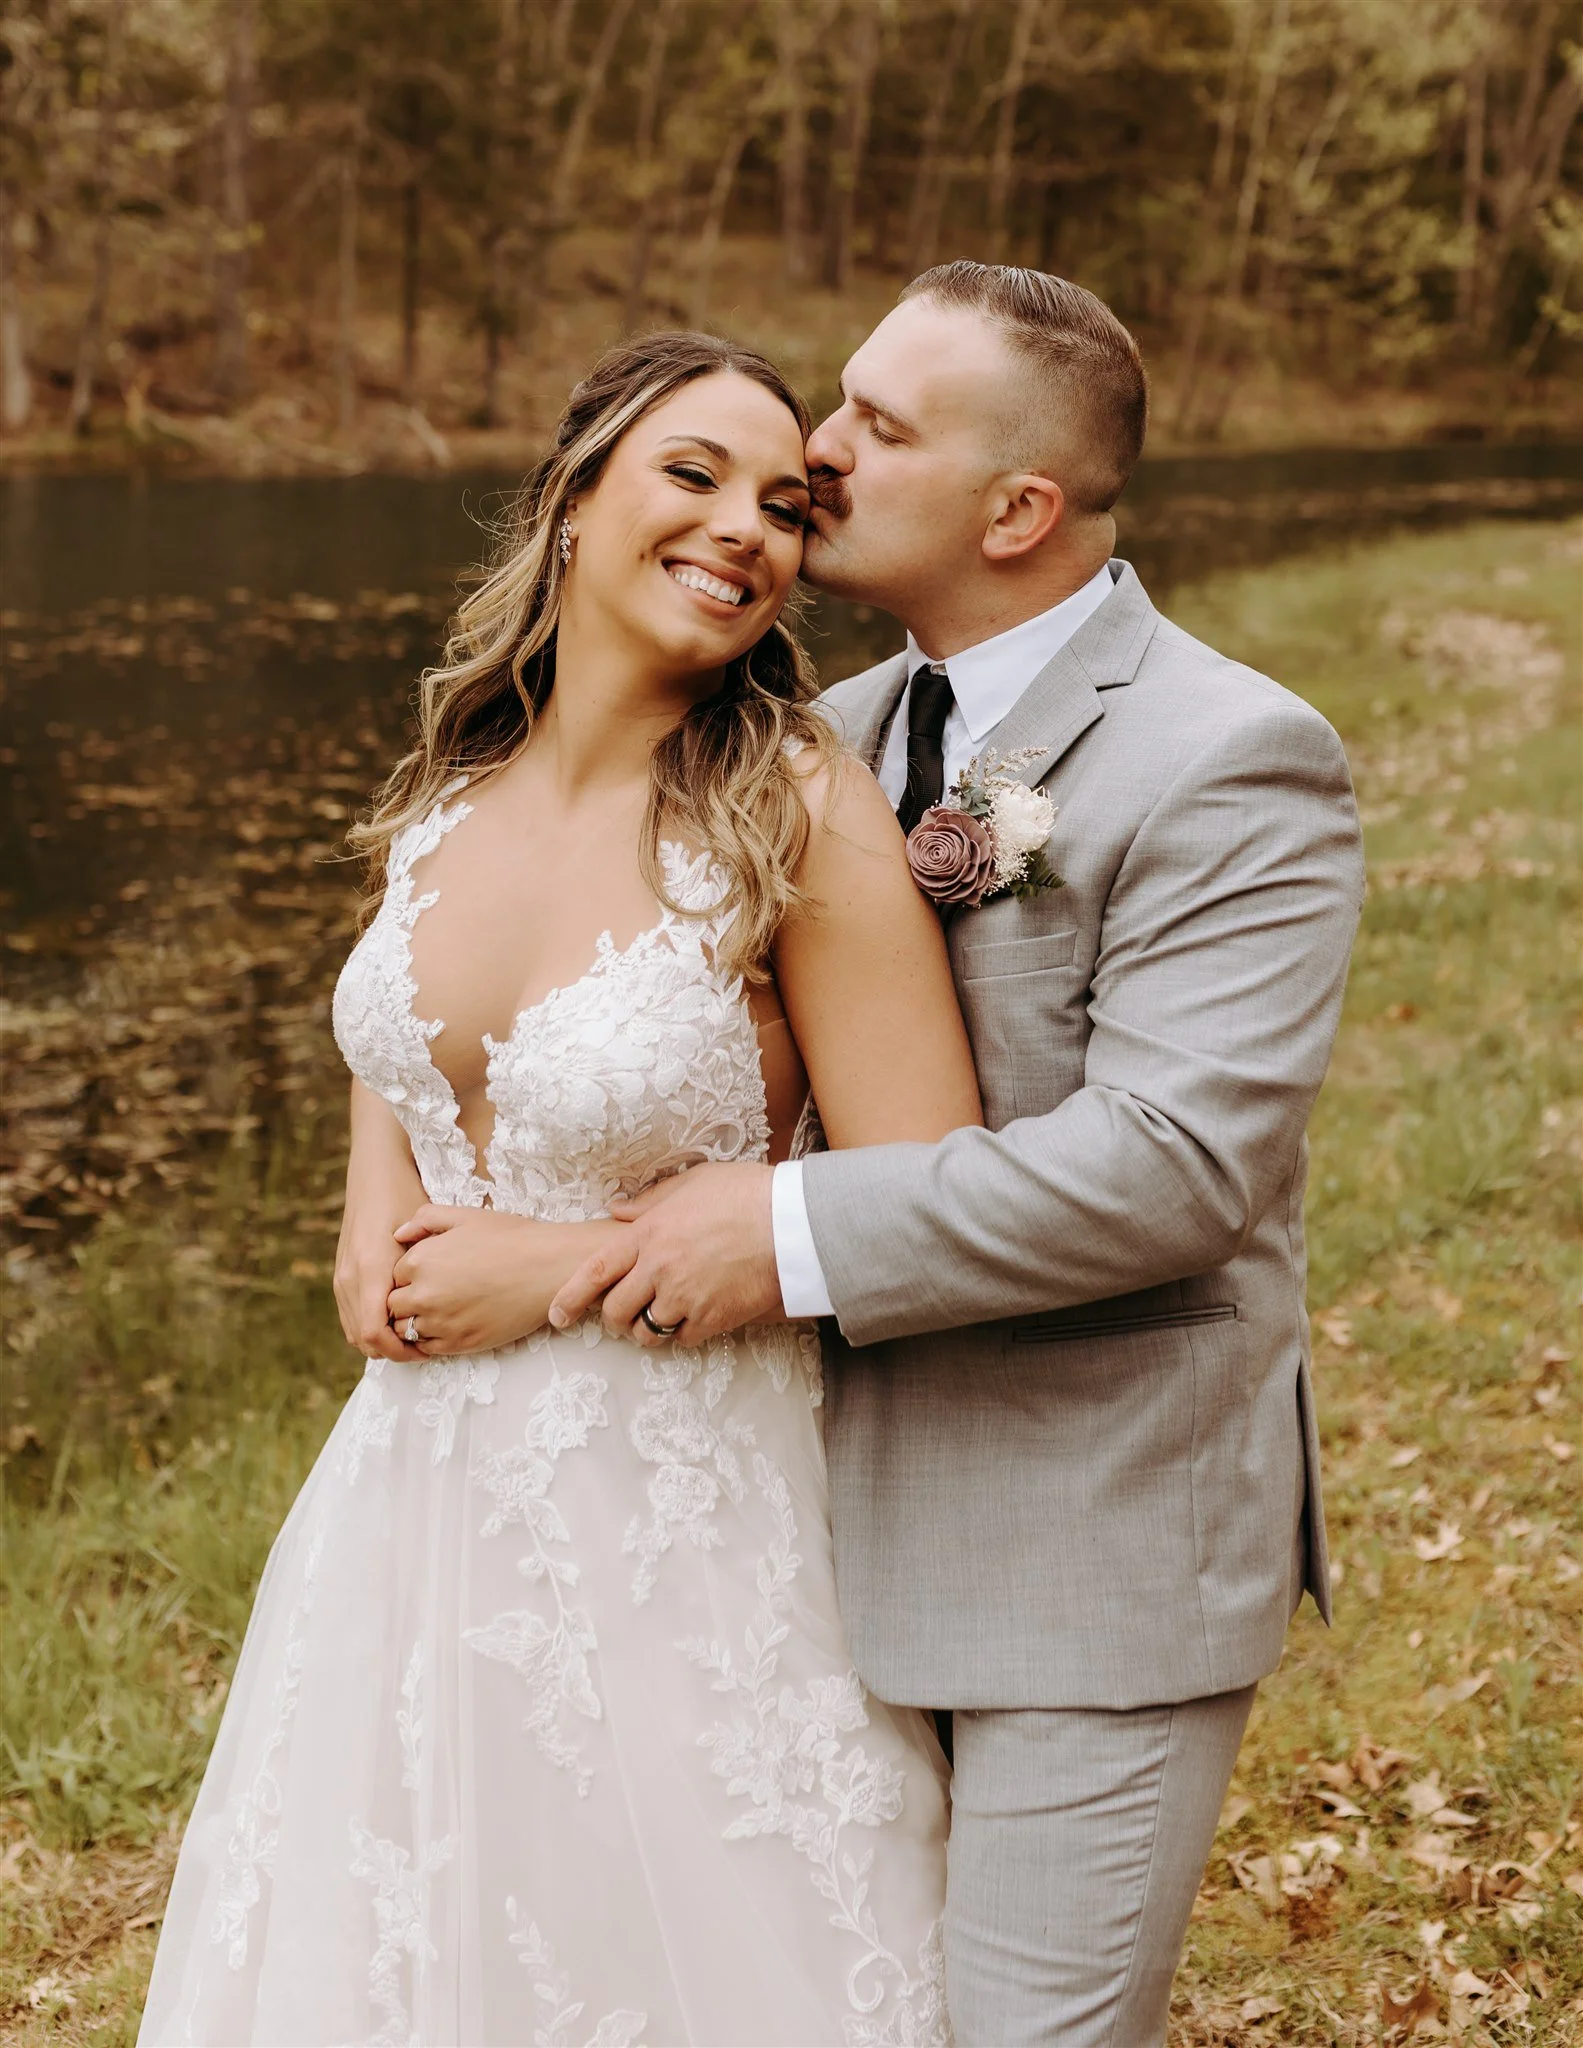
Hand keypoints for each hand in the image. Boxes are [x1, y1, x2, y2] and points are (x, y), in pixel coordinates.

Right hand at [335, 1204, 422, 1362]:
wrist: (376, 1173)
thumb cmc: (406, 1198)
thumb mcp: (424, 1232)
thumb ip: (426, 1273)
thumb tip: (437, 1312)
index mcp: (371, 1269)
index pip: (374, 1333)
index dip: (399, 1351)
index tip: (426, 1349)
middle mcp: (350, 1277)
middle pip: (362, 1339)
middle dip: (393, 1351)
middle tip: (424, 1347)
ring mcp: (341, 1277)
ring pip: (354, 1331)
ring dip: (380, 1341)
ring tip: (413, 1334)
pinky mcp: (340, 1274)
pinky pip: (350, 1316)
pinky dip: (369, 1326)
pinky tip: (397, 1318)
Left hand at [387, 1205, 628, 1355]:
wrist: (549, 1268)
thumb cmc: (511, 1238)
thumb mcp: (466, 1216)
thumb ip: (425, 1220)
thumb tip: (398, 1235)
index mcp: (420, 1260)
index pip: (393, 1276)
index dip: (410, 1275)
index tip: (432, 1273)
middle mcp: (424, 1294)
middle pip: (394, 1306)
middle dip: (408, 1300)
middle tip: (435, 1293)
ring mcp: (440, 1322)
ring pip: (407, 1330)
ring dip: (417, 1322)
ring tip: (444, 1310)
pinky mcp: (459, 1344)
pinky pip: (428, 1348)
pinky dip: (433, 1340)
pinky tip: (454, 1324)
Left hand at [547, 1162, 782, 1347]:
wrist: (792, 1222)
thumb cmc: (745, 1193)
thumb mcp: (692, 1182)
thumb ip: (650, 1200)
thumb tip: (616, 1210)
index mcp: (650, 1233)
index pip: (595, 1272)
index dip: (571, 1297)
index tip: (558, 1314)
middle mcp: (660, 1269)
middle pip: (616, 1311)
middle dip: (614, 1317)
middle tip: (625, 1312)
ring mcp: (686, 1297)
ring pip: (647, 1332)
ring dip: (649, 1328)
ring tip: (663, 1314)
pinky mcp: (714, 1318)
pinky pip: (683, 1339)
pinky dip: (684, 1334)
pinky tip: (696, 1316)